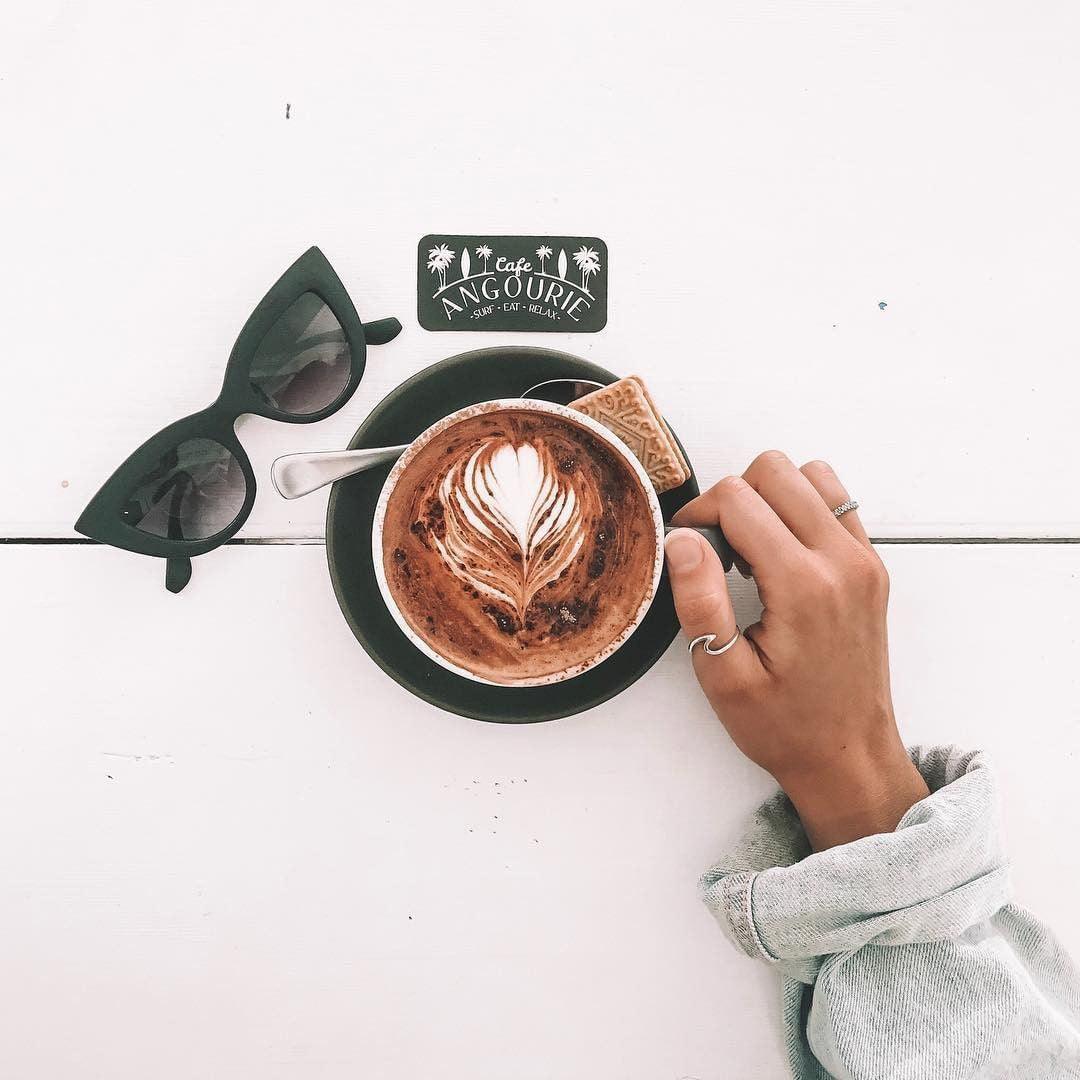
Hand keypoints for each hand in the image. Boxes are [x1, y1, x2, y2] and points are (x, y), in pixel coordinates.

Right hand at [665, 452, 927, 849]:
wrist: (849, 756)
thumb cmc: (788, 726)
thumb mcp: (724, 677)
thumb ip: (701, 601)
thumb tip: (683, 541)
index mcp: (802, 586)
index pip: (738, 499)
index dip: (700, 515)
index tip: (690, 550)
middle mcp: (842, 562)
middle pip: (776, 471)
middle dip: (734, 497)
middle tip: (718, 547)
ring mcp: (863, 561)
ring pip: (811, 475)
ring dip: (772, 496)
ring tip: (752, 547)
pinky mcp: (871, 567)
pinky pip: (836, 502)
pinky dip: (802, 509)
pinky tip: (781, 553)